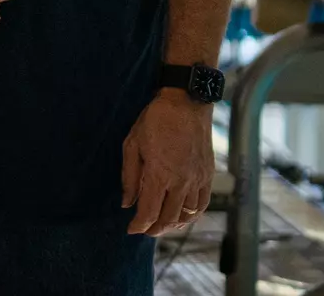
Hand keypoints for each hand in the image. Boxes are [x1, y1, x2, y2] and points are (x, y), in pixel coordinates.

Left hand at [122, 90, 213, 235]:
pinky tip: (183, 217)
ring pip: (186, 215)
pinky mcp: (208, 176)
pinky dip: (192, 216)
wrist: (186, 104)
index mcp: (159, 175)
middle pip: (168, 218)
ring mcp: (197, 180)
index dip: (139, 224)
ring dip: (173, 225)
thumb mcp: (132, 144)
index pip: (149, 211)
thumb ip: (129, 176)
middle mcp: (181, 182)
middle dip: (154, 228)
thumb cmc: (155, 121)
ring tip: (161, 226)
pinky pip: (202, 205)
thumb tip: (126, 203)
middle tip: (144, 230)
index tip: (130, 229)